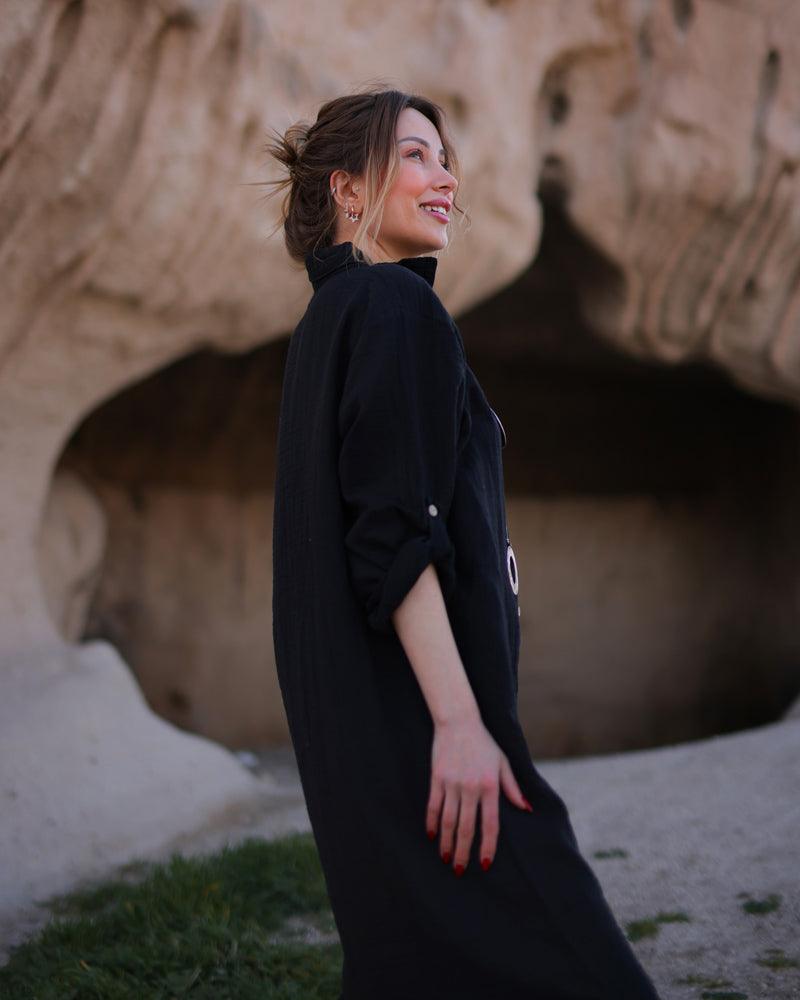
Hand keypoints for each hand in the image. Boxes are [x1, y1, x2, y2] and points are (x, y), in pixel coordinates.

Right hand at [425, 712, 531, 874]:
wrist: (459, 721)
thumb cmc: (484, 743)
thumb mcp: (503, 763)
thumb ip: (512, 788)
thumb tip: (526, 809)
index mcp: (490, 787)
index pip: (490, 825)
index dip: (487, 847)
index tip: (484, 864)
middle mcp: (471, 788)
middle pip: (466, 828)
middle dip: (463, 852)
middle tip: (460, 871)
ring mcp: (452, 784)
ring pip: (448, 821)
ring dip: (446, 842)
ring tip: (445, 858)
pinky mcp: (437, 778)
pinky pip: (433, 806)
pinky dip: (431, 822)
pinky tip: (431, 835)